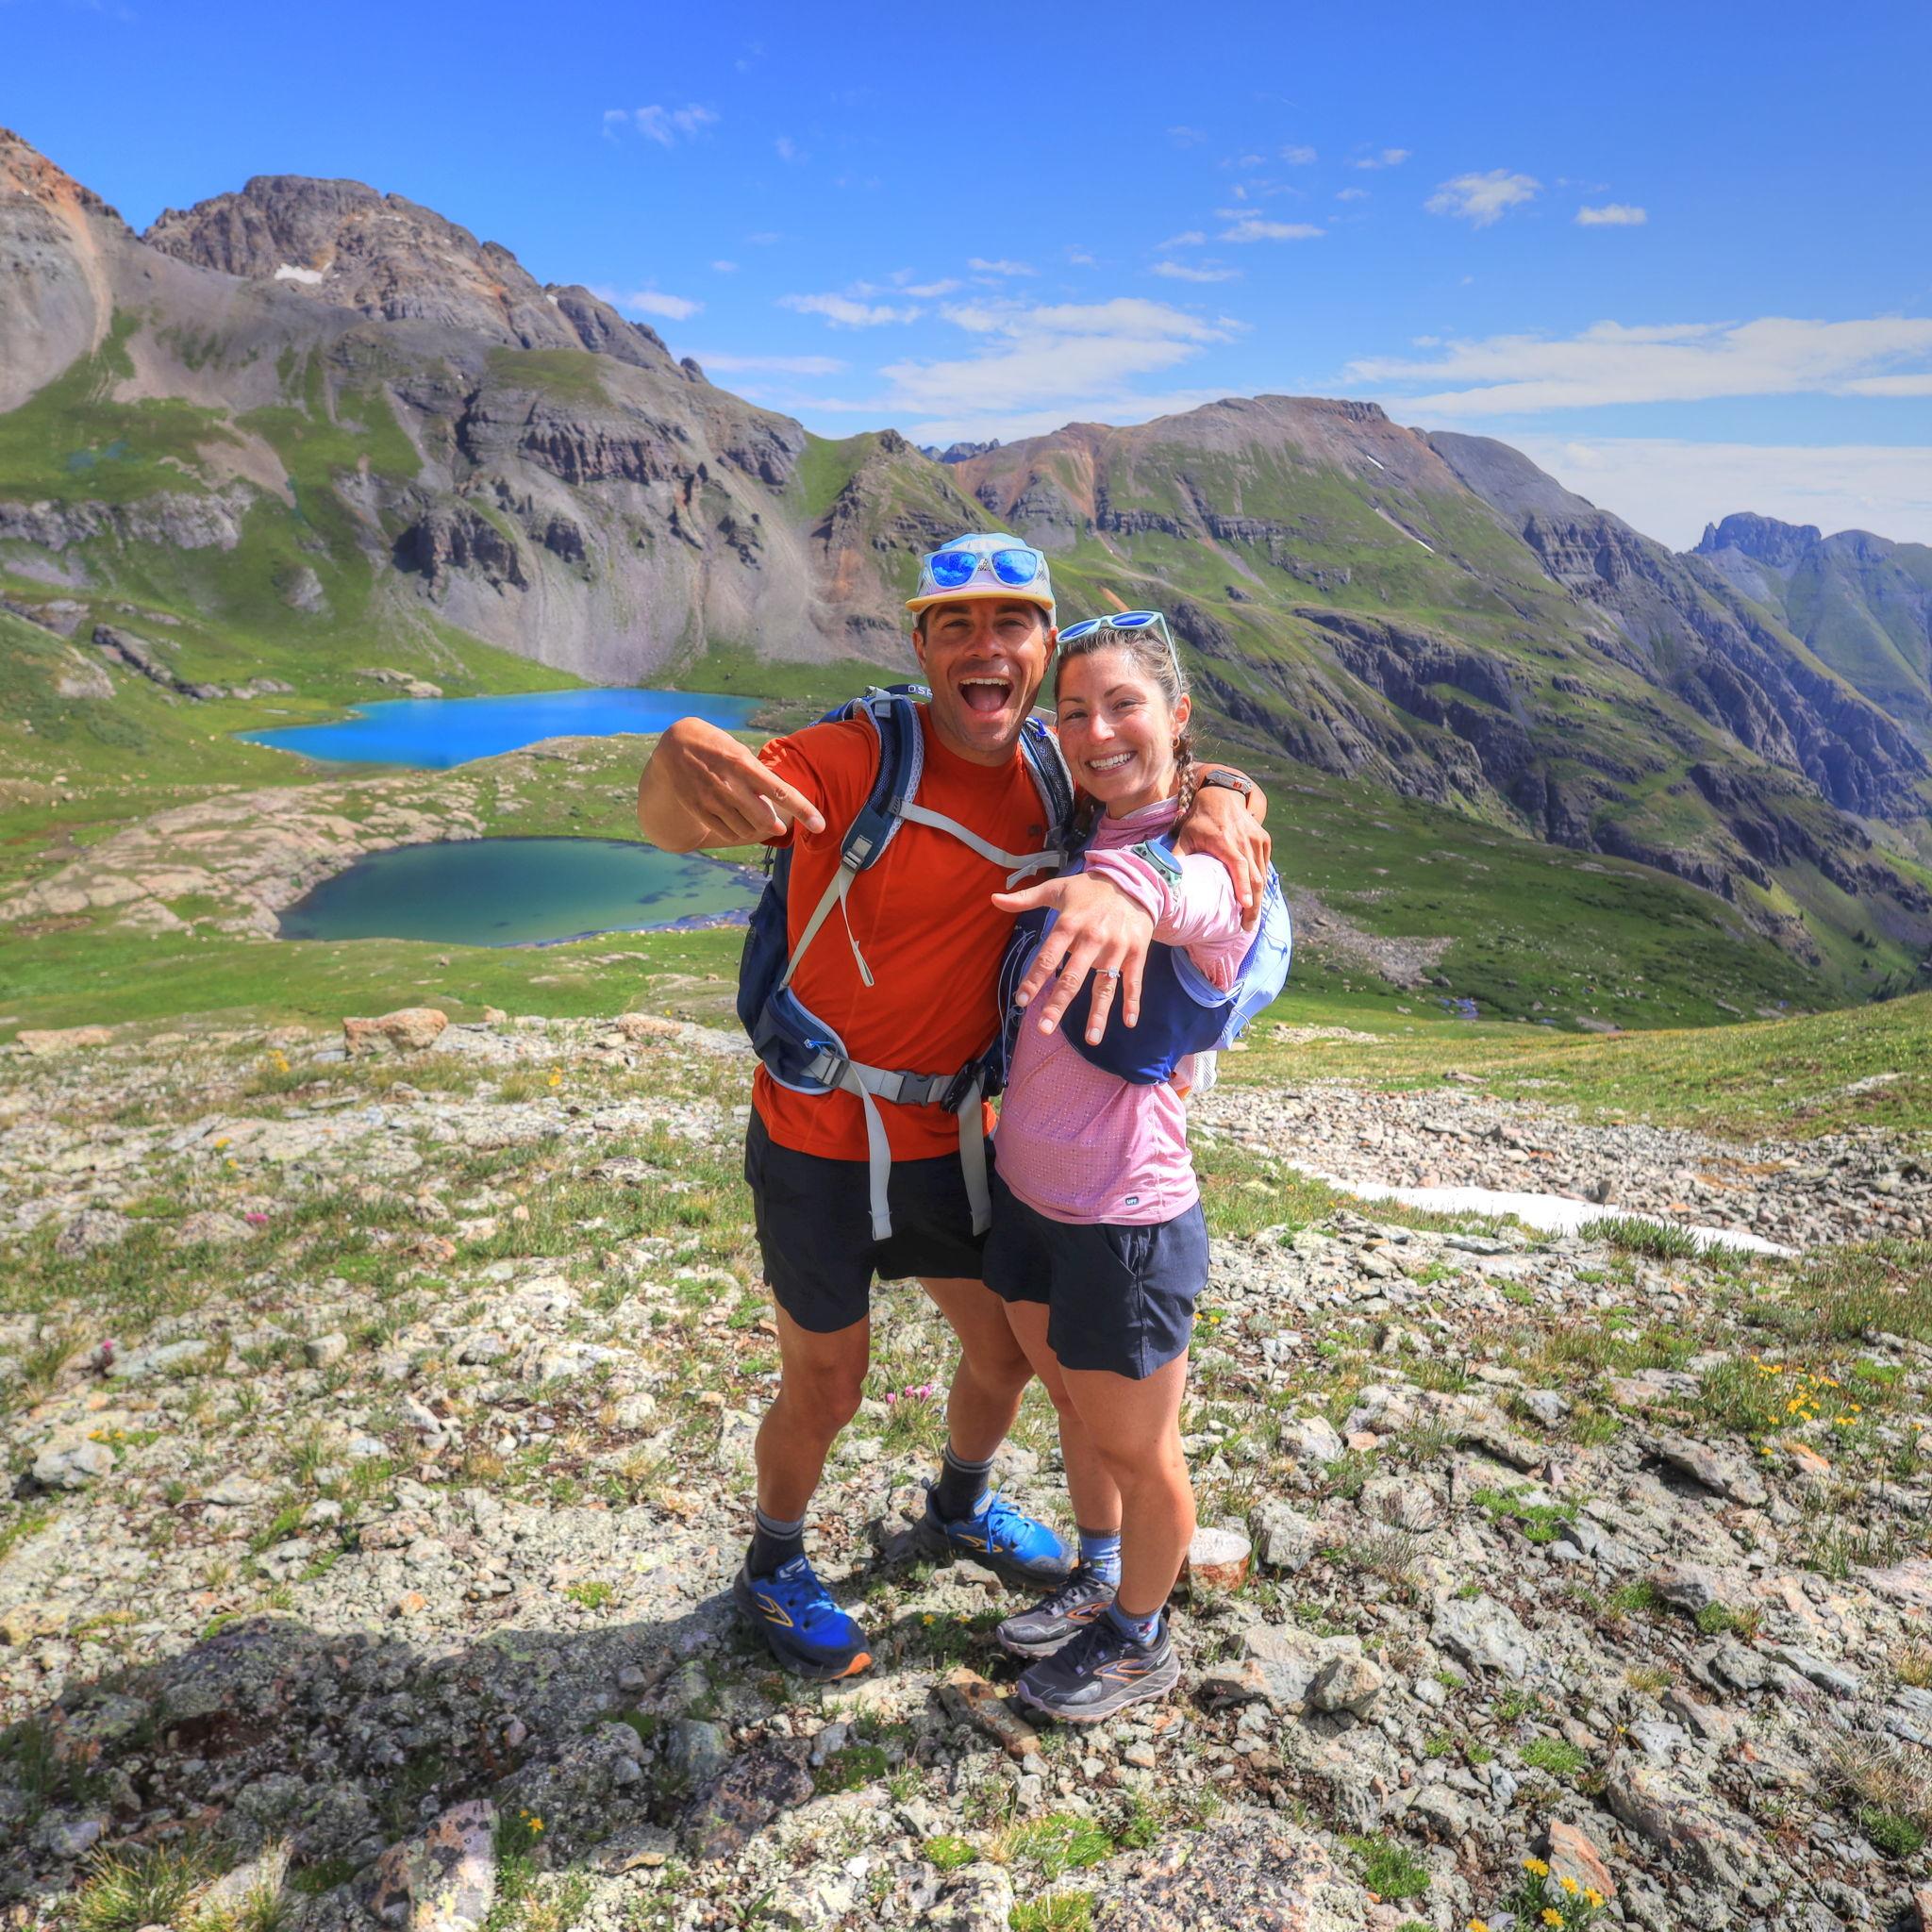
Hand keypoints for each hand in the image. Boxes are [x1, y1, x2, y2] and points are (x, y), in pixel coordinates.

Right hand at [639, 717, 825, 847]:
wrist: (674, 746)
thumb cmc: (716, 747)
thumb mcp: (739, 752)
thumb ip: (758, 776)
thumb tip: (778, 801)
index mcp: (745, 765)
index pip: (782, 792)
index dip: (804, 810)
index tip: (820, 824)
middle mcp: (730, 785)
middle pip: (765, 818)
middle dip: (777, 825)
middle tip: (780, 824)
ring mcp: (713, 800)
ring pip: (747, 829)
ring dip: (757, 828)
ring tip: (753, 816)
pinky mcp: (700, 810)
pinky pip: (729, 833)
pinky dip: (739, 832)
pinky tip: (737, 821)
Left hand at [990, 873, 1154, 1043]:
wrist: (1135, 880)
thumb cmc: (1089, 889)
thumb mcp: (1057, 889)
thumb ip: (1025, 899)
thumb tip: (994, 899)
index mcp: (1070, 923)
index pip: (1048, 956)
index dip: (1034, 979)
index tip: (1021, 1001)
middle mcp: (1093, 938)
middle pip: (1073, 977)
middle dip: (1058, 1004)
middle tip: (1044, 1029)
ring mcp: (1116, 948)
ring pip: (1105, 985)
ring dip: (1098, 1014)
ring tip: (1091, 1040)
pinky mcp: (1136, 952)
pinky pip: (1133, 981)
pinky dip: (1133, 1001)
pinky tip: (1129, 1022)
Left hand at [1174, 780, 1270, 923]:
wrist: (1222, 796)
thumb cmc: (1199, 821)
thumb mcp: (1185, 837)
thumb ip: (1175, 857)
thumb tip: (1160, 879)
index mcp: (1223, 840)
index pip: (1238, 865)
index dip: (1242, 886)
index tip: (1244, 906)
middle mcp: (1244, 840)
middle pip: (1254, 877)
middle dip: (1252, 906)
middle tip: (1246, 927)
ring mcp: (1257, 840)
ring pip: (1262, 875)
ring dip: (1258, 899)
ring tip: (1250, 921)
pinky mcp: (1264, 840)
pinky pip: (1264, 867)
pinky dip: (1260, 885)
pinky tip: (1255, 901)